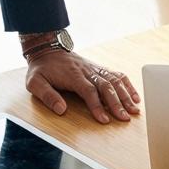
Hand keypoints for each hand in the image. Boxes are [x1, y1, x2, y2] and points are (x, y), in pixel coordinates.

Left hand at [26, 46, 140, 122]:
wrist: (48, 48)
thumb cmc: (41, 68)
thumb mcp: (34, 82)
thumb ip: (47, 95)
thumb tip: (61, 110)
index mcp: (73, 75)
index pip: (89, 91)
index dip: (97, 106)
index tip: (104, 120)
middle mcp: (87, 71)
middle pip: (106, 86)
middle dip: (117, 103)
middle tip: (125, 118)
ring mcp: (94, 69)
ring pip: (114, 80)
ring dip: (126, 95)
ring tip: (135, 109)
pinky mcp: (99, 68)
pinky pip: (117, 75)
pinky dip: (127, 85)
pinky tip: (135, 96)